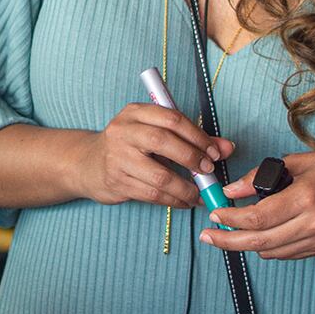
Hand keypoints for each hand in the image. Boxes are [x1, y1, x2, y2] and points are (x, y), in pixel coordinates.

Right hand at [74, 103, 234, 207]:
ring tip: (198, 193)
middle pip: (163, 142)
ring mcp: (117, 157)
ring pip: (159, 175)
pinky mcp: (116, 181)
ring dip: (185, 187)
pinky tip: (183, 201)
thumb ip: (192, 139)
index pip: (171, 118)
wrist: (87, 164)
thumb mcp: (155, 134)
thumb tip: (227, 147)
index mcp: (135, 113)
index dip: (198, 136)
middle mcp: (122, 131)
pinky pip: (151, 194)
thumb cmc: (129, 146)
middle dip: (191, 158)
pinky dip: (173, 200)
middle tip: (208, 171)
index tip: (215, 152)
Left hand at [202, 149, 314, 258]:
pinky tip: (257, 236)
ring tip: (228, 234)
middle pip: (258, 242)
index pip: (257, 218)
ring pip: (270, 252)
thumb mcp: (301, 162)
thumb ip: (263, 177)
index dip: (231, 218)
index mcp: (306, 198)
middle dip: (227, 241)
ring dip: (245, 244)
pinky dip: (267, 247)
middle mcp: (312, 224)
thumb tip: (233, 190)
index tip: (215, 213)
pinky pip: (286, 254)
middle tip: (208, 235)